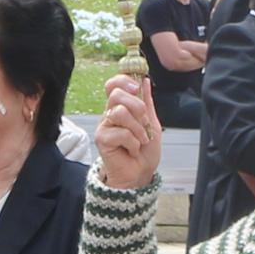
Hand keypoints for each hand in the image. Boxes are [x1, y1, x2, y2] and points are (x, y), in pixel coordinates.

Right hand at [93, 72, 160, 189]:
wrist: (141, 173)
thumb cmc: (145, 151)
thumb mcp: (152, 123)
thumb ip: (147, 103)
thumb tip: (145, 80)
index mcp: (122, 107)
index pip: (114, 84)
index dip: (124, 80)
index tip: (137, 87)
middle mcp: (110, 114)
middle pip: (116, 94)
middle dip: (137, 107)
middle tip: (144, 123)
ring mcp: (104, 126)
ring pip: (120, 112)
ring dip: (138, 128)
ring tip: (141, 140)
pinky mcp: (102, 139)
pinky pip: (121, 132)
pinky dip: (133, 142)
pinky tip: (132, 149)